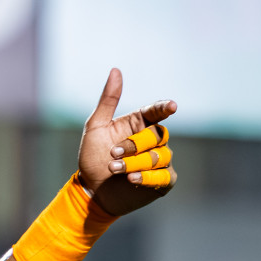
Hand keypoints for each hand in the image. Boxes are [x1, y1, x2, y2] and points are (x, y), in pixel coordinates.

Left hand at [77, 68, 177, 216]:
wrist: (90, 190)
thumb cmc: (92, 158)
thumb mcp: (95, 127)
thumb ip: (108, 100)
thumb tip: (116, 70)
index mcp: (139, 124)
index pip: (157, 111)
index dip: (165, 107)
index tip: (170, 106)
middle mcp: (152, 141)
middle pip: (157, 135)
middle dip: (133, 146)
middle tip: (112, 155)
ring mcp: (160, 161)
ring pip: (159, 156)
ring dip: (134, 163)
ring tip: (114, 169)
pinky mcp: (162, 181)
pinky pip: (164, 176)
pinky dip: (148, 177)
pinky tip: (132, 179)